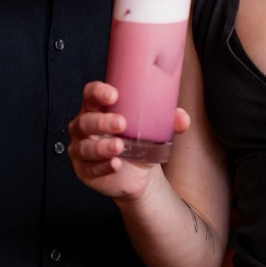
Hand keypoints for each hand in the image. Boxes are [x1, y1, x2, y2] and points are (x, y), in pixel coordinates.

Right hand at [67, 81, 190, 200]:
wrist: (136, 173)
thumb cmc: (137, 141)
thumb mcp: (151, 128)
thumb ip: (166, 121)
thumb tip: (183, 118)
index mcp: (98, 108)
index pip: (90, 94)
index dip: (98, 92)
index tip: (113, 94)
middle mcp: (85, 126)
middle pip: (86, 120)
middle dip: (102, 122)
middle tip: (121, 123)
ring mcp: (82, 149)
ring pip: (85, 146)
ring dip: (102, 146)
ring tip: (119, 147)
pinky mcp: (84, 170)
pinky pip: (90, 168)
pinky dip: (103, 166)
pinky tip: (115, 164)